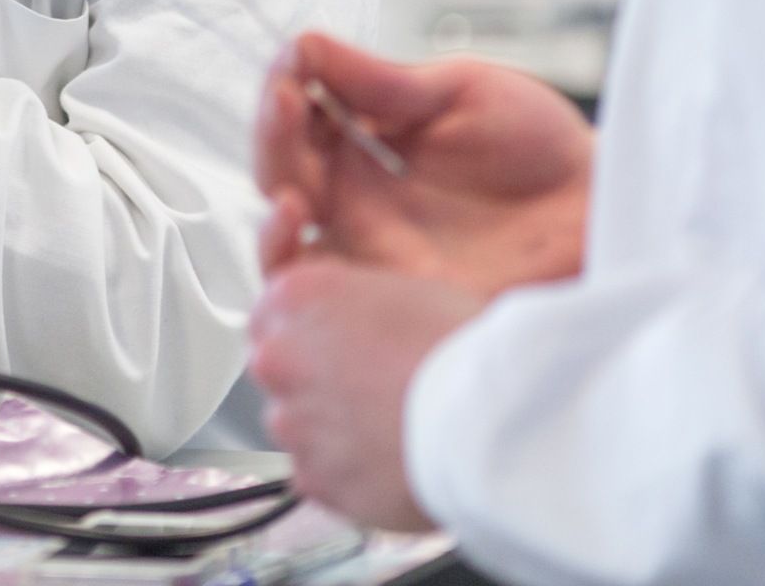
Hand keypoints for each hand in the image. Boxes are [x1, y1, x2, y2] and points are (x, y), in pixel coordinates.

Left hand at [248, 257, 476, 531]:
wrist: (490, 421)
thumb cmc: (467, 349)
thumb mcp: (409, 287)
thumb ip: (358, 302)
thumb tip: (359, 320)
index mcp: (299, 296)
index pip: (273, 309)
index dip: (309, 331)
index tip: (335, 345)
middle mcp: (281, 357)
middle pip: (279, 368)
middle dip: (314, 379)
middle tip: (369, 391)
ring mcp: (293, 421)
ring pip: (296, 425)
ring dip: (329, 429)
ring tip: (390, 431)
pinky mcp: (315, 478)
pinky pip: (319, 476)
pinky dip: (346, 475)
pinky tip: (390, 465)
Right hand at [255, 32, 593, 299]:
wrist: (611, 213)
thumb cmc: (547, 152)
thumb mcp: (462, 93)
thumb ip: (381, 80)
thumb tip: (305, 43)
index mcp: (367, 150)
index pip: (297, 121)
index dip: (285, 88)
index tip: (294, 61)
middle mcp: (360, 206)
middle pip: (281, 177)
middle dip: (273, 136)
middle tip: (287, 100)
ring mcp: (376, 256)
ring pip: (287, 243)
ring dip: (272, 206)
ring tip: (289, 176)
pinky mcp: (397, 303)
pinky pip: (325, 297)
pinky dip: (294, 264)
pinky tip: (302, 225)